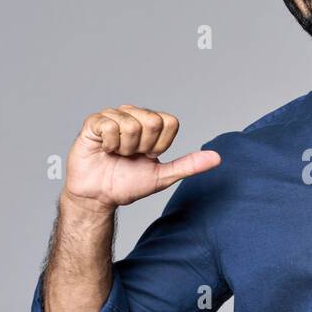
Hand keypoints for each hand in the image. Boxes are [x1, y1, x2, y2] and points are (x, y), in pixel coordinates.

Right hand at [62, 105, 220, 212]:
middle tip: (131, 155)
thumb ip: (189, 165)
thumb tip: (218, 158)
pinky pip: (110, 125)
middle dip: (143, 146)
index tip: (149, 156)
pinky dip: (109, 144)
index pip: (170, 122)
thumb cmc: (128, 184)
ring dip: (125, 148)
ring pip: (131, 125)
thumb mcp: (163, 176)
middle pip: (152, 121)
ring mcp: (113, 116)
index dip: (161, 144)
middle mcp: (133, 114)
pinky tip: (104, 149)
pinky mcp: (93, 122)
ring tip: (116, 154)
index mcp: (151, 123)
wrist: (100, 196)